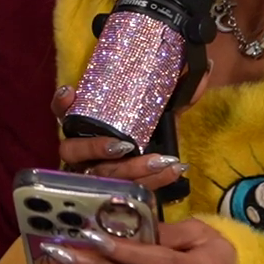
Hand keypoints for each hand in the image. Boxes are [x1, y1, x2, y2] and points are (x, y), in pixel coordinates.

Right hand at [50, 85, 191, 191]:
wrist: (162, 170)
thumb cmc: (150, 136)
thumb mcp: (160, 113)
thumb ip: (177, 93)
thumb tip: (202, 67)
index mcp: (85, 128)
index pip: (61, 114)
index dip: (61, 105)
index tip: (71, 92)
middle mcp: (82, 153)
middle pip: (74, 151)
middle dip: (96, 148)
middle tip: (125, 145)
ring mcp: (94, 178)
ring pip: (101, 177)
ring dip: (131, 170)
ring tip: (160, 162)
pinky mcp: (115, 196)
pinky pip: (127, 193)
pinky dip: (153, 183)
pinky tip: (173, 171)